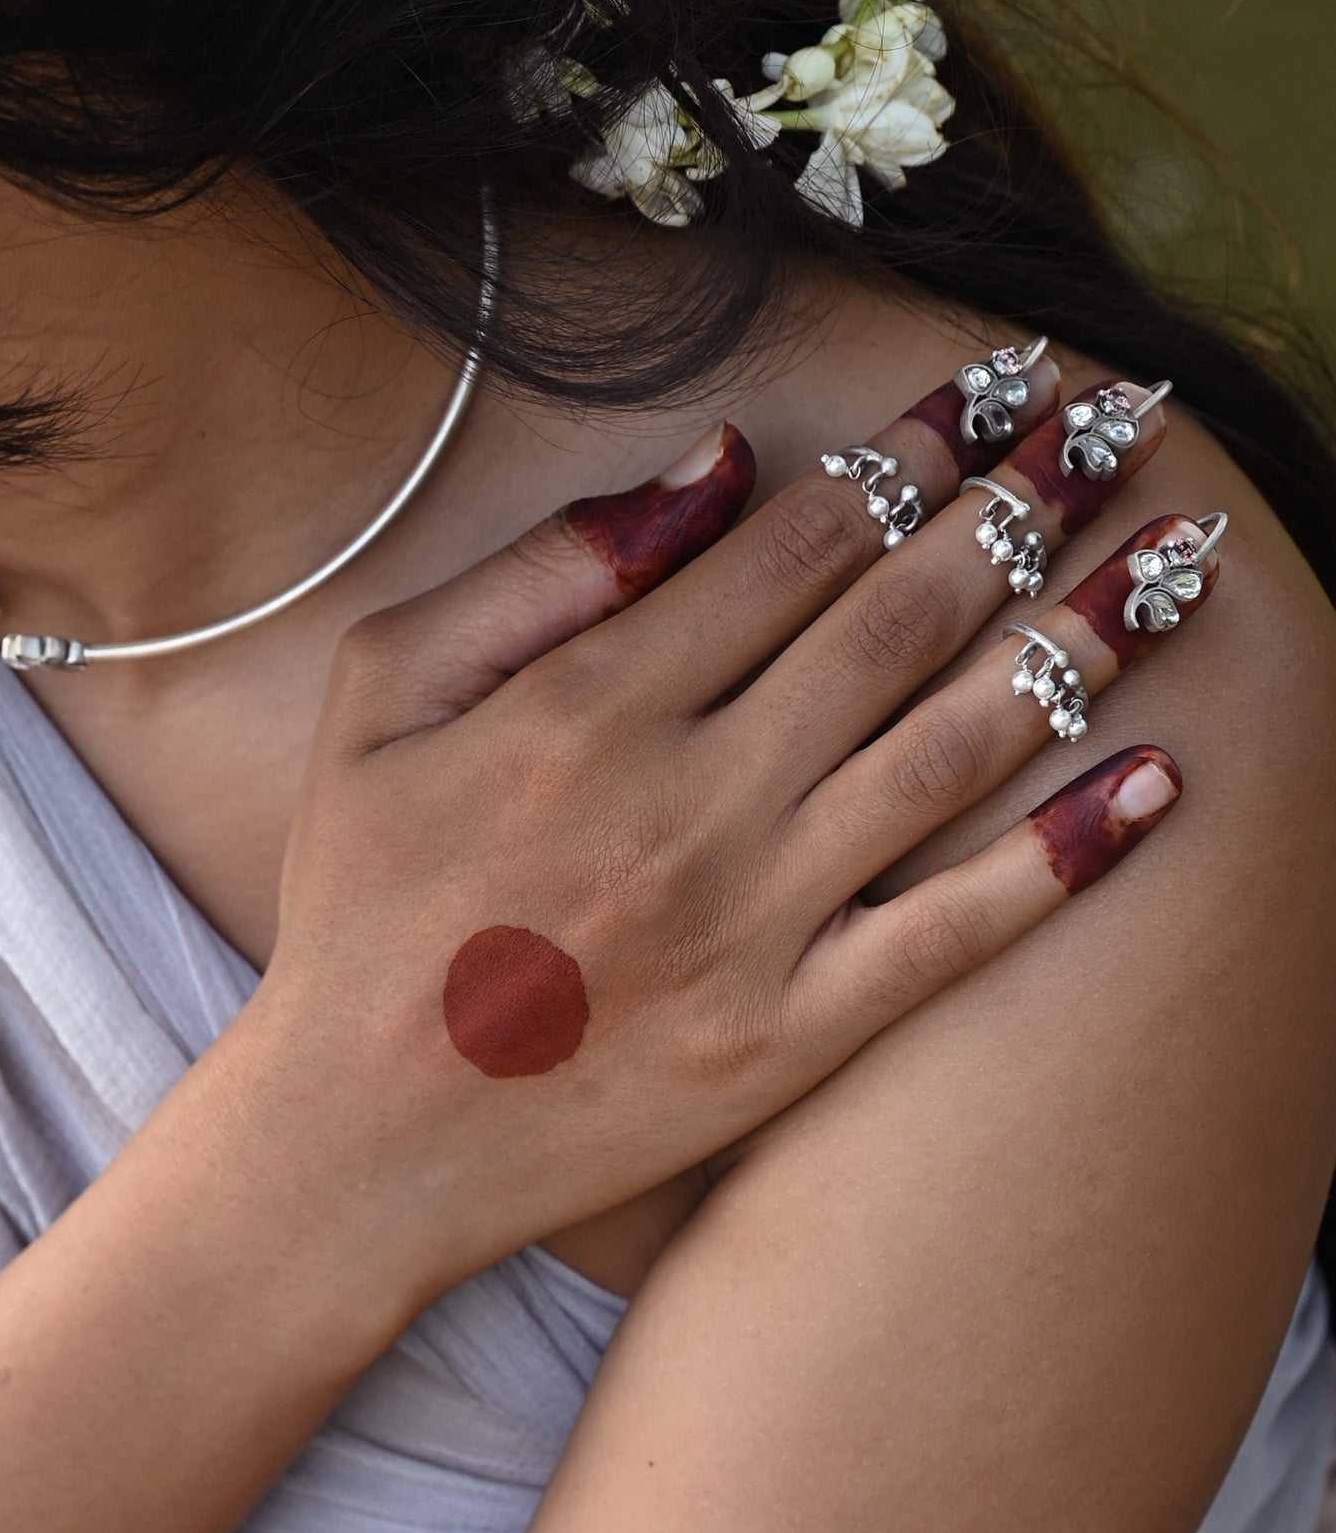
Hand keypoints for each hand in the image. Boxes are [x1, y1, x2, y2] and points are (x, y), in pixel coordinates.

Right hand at [230, 362, 1205, 1297]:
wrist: (358, 1139)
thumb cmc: (361, 904)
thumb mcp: (380, 697)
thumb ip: (539, 571)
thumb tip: (717, 466)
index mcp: (591, 702)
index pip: (794, 543)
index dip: (908, 453)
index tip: (989, 393)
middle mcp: (693, 798)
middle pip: (898, 619)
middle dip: (1020, 508)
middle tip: (1117, 431)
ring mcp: (755, 923)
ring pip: (951, 750)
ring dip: (1078, 639)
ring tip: (1174, 556)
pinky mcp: (793, 1034)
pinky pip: (957, 933)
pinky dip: (1063, 856)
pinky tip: (1155, 781)